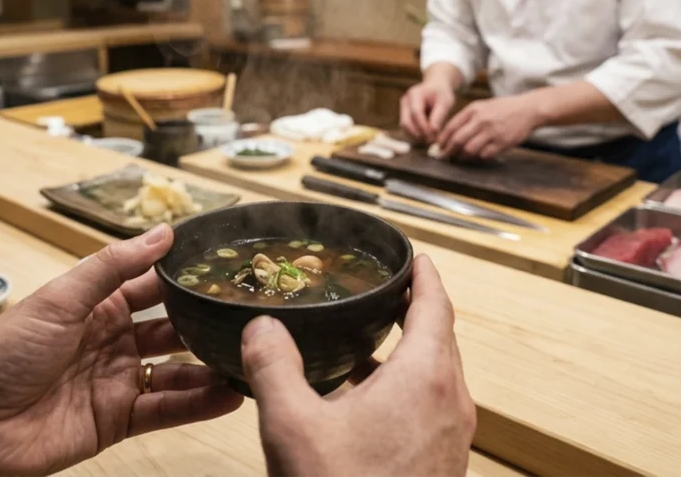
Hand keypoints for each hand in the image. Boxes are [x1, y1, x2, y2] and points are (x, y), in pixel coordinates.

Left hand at [0, 224, 242, 475]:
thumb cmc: (4, 353)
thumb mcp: (60, 299)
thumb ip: (112, 267)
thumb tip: (162, 232)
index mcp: (98, 306)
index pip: (151, 286)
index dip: (184, 277)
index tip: (224, 267)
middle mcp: (114, 340)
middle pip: (171, 328)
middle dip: (205, 321)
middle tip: (247, 315)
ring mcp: (119, 380)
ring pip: (176, 370)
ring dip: (209, 366)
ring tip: (247, 359)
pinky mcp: (120, 419)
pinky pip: (167, 409)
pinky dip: (198, 404)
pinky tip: (230, 396)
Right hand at [242, 255, 475, 476]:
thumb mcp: (293, 425)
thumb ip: (274, 367)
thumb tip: (263, 328)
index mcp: (424, 378)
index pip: (436, 306)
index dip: (425, 276)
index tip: (415, 257)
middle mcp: (449, 401)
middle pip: (440, 336)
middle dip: (415, 308)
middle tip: (384, 290)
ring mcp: (451, 433)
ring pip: (437, 371)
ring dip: (409, 348)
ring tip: (369, 337)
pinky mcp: (443, 459)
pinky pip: (431, 403)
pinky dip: (407, 383)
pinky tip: (366, 396)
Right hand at [401, 79, 455, 141]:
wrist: (435, 87)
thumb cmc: (441, 94)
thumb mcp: (445, 102)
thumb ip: (439, 116)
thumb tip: (432, 131)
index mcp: (415, 94)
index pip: (415, 113)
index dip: (423, 126)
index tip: (433, 136)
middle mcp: (405, 101)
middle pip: (406, 122)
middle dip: (418, 134)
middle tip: (431, 142)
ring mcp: (402, 108)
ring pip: (404, 127)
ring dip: (416, 136)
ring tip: (429, 140)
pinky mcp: (403, 115)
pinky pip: (406, 129)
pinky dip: (415, 135)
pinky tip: (426, 137)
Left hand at [438, 94, 542, 159]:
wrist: (528, 109)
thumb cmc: (503, 109)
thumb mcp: (482, 106)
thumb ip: (466, 118)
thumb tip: (448, 134)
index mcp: (474, 109)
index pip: (451, 127)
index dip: (442, 140)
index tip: (438, 147)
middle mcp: (481, 120)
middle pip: (457, 140)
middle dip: (448, 151)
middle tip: (445, 157)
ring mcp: (492, 131)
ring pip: (469, 149)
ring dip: (463, 156)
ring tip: (461, 157)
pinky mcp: (502, 142)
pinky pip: (484, 154)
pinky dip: (479, 157)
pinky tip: (478, 155)